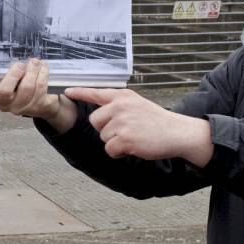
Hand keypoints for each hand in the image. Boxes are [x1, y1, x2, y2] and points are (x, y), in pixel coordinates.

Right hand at [0, 59, 76, 132]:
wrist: (44, 104)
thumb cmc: (22, 87)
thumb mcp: (11, 81)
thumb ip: (6, 72)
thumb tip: (7, 55)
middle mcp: (8, 104)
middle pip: (5, 92)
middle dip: (13, 74)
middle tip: (20, 65)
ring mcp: (24, 107)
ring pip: (26, 87)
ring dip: (32, 70)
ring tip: (35, 62)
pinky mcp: (39, 106)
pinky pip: (40, 87)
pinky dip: (43, 73)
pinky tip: (43, 67)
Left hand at [66, 87, 212, 166]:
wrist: (176, 132)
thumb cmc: (156, 121)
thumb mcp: (137, 104)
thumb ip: (118, 105)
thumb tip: (100, 113)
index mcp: (123, 96)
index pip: (96, 92)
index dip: (80, 92)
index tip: (67, 91)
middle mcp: (120, 106)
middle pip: (95, 121)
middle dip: (106, 129)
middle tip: (125, 131)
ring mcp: (122, 122)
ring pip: (103, 137)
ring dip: (115, 142)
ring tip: (133, 138)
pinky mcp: (125, 138)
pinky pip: (110, 149)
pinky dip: (118, 152)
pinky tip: (132, 147)